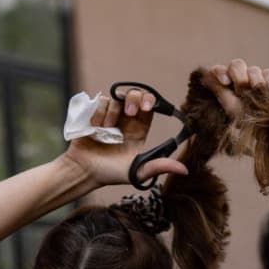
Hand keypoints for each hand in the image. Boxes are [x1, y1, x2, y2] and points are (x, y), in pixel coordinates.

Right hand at [63, 89, 187, 186]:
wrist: (84, 171)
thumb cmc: (110, 174)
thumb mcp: (138, 171)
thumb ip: (160, 167)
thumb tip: (185, 170)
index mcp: (139, 129)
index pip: (150, 107)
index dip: (150, 102)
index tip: (147, 108)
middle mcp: (126, 120)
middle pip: (136, 95)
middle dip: (135, 98)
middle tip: (129, 113)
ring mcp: (110, 116)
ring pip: (117, 98)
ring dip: (113, 112)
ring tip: (106, 129)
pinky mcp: (95, 114)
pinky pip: (101, 101)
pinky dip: (100, 112)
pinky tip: (95, 127)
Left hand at [202, 58, 268, 119]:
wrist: (264, 130)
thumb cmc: (242, 120)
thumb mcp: (228, 106)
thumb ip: (218, 89)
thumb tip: (204, 78)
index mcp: (224, 83)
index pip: (218, 70)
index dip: (220, 72)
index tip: (225, 82)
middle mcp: (238, 78)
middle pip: (237, 65)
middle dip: (239, 77)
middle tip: (242, 91)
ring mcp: (254, 78)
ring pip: (254, 70)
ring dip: (255, 82)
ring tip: (257, 97)